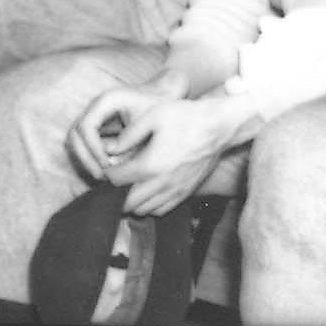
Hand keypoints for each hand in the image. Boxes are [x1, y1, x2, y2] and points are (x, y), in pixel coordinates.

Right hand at [69, 82, 182, 181]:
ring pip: (76, 142)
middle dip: (86, 158)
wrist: (165, 96)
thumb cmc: (158, 108)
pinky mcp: (98, 127)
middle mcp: (96, 108)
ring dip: (87, 160)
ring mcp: (95, 117)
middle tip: (101, 176)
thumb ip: (129, 142)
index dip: (92, 148)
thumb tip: (109, 164)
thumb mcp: (147, 124)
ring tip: (103, 177)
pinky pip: (86, 145)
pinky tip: (106, 172)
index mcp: (106, 101)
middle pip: (74, 135)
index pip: (86, 126)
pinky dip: (92, 159)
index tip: (106, 165)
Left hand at [103, 96, 251, 215]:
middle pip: (127, 202)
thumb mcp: (154, 115)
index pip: (117, 180)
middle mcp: (161, 183)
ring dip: (131, 201)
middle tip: (115, 179)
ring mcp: (174, 190)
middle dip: (115, 193)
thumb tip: (111, 149)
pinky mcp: (185, 193)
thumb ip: (130, 134)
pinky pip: (160, 210)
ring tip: (129, 185)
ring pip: (143, 210)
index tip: (107, 165)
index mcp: (150, 164)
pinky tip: (147, 191)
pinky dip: (148, 205)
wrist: (219, 126)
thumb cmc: (187, 117)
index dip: (107, 174)